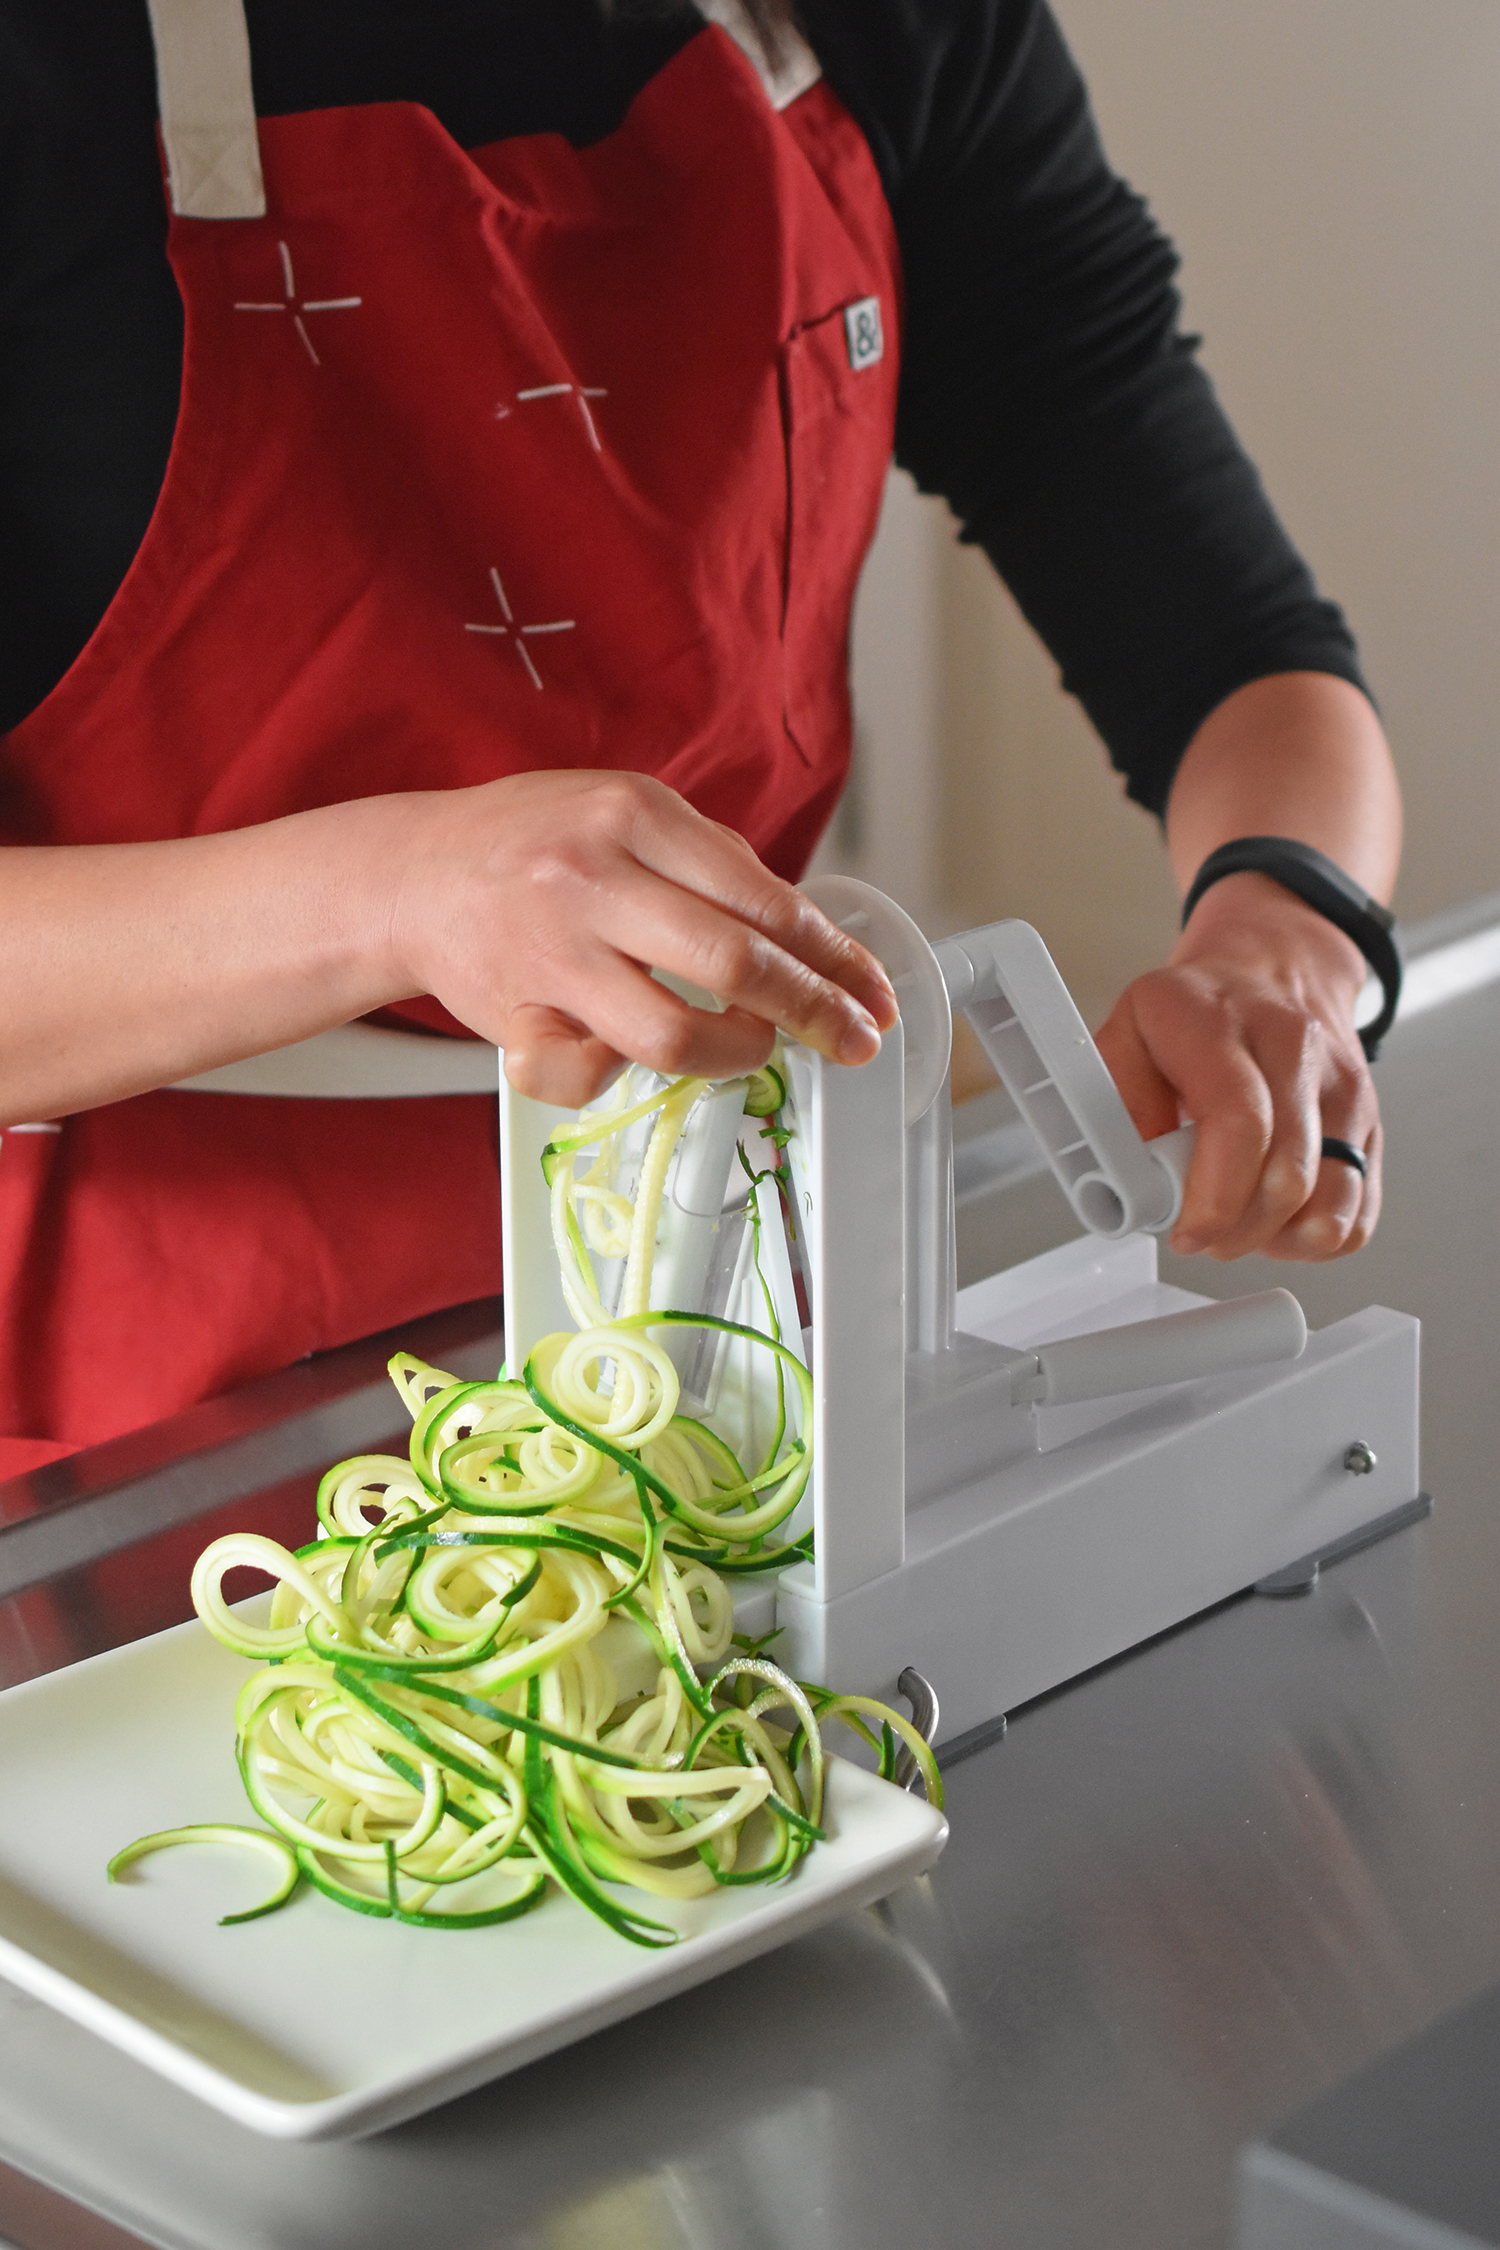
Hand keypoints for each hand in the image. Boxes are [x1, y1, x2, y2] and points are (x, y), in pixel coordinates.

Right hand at [383, 770, 897, 1105]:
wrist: (410, 876)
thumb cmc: (532, 844)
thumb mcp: (624, 811)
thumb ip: (707, 860)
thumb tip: (803, 931)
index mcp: (633, 814)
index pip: (763, 899)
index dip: (832, 959)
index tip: (873, 994)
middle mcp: (592, 879)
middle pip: (737, 966)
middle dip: (814, 1013)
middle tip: (854, 1040)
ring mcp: (552, 953)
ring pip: (676, 1037)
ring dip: (736, 1054)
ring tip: (753, 1047)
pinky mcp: (515, 1018)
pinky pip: (590, 1074)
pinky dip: (622, 1077)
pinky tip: (628, 1053)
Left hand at [1095, 872, 1378, 1259]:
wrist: (1271, 968)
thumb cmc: (1194, 1013)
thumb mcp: (1126, 1035)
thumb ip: (1117, 1107)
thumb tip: (1130, 1183)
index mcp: (1217, 1021)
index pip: (1239, 1122)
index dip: (1214, 1199)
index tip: (1189, 1232)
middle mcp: (1292, 1044)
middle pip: (1287, 1174)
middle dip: (1238, 1228)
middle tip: (1204, 1231)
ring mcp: (1341, 1083)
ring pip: (1331, 1200)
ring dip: (1279, 1236)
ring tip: (1240, 1222)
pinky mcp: (1369, 1120)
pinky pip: (1358, 1210)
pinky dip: (1317, 1235)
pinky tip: (1279, 1218)